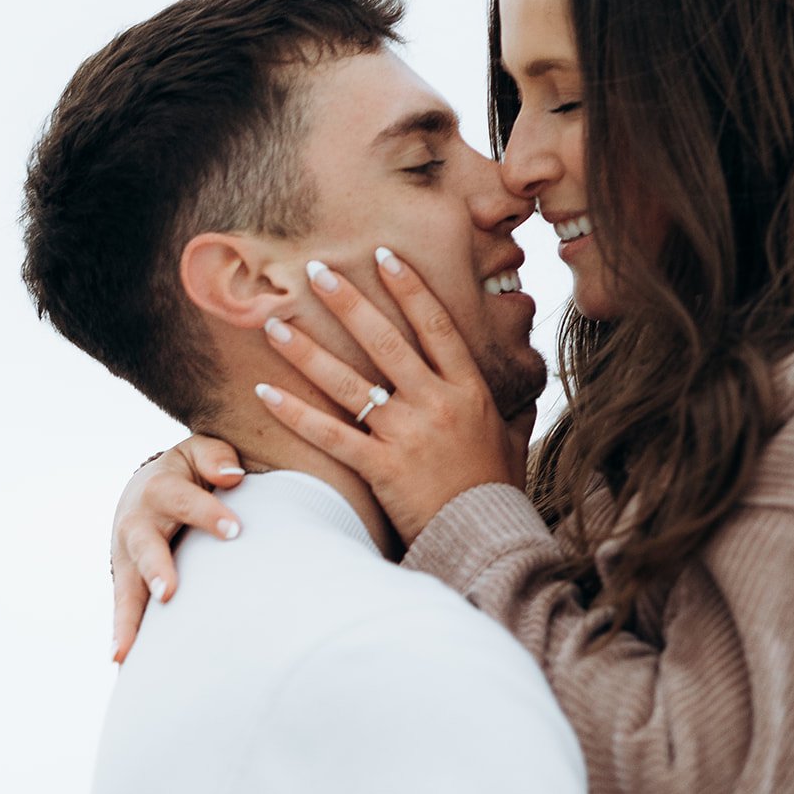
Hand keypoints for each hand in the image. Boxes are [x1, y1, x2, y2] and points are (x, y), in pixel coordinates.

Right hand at [110, 434, 244, 661]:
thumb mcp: (200, 452)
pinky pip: (123, 609)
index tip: (235, 531)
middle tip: (168, 592)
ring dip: (129, 617)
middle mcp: (137, 523)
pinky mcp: (126, 580)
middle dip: (155, 568)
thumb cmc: (188, 471)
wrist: (146, 487)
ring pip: (126, 587)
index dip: (208, 514)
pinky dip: (122, 636)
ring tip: (127, 651)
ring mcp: (127, 556)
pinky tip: (123, 664)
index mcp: (160, 488)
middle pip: (144, 546)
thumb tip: (232, 476)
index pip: (185, 501)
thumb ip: (216, 458)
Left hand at [254, 249, 516, 546]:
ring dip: (308, 351)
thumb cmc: (497, 490)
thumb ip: (515, 414)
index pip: (436, 325)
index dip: (409, 288)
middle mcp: (436, 403)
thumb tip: (528, 399)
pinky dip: (295, 413)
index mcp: (468, 390)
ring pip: (349, 382)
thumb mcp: (514, 443)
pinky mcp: (381, 467)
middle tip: (316, 271)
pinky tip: (265, 392)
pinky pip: (330, 435)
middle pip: (385, 341)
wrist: (486, 538)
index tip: (383, 255)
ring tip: (274, 324)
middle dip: (348, 302)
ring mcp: (407, 434)